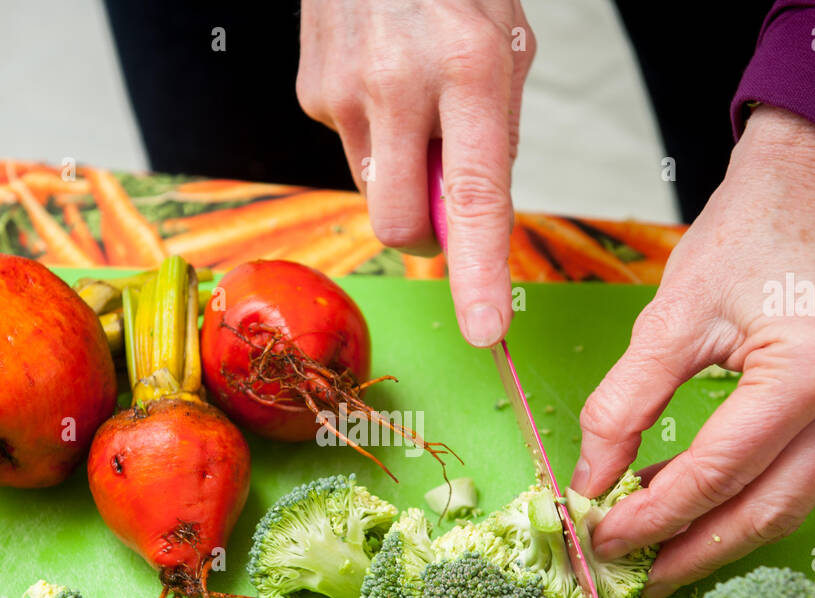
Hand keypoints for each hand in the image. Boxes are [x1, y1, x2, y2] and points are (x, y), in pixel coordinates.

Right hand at [296, 0, 534, 346]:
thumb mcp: (504, 48)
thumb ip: (491, 138)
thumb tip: (468, 218)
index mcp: (468, 70)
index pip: (474, 200)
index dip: (477, 274)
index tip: (485, 331)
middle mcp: (398, 84)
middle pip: (398, 223)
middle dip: (423, 233)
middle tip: (443, 198)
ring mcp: (342, 91)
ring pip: (373, 188)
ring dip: (399, 172)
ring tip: (412, 103)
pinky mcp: (309, 92)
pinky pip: (348, 148)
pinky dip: (372, 134)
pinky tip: (381, 79)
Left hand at [570, 106, 814, 597]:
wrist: (809, 189)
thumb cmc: (745, 235)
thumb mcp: (669, 318)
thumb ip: (624, 405)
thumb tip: (589, 481)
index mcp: (811, 371)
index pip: (718, 472)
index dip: (653, 515)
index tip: (600, 538)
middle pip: (766, 510)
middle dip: (692, 551)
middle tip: (632, 576)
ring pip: (786, 503)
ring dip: (716, 534)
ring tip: (653, 552)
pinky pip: (795, 475)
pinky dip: (739, 498)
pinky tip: (686, 505)